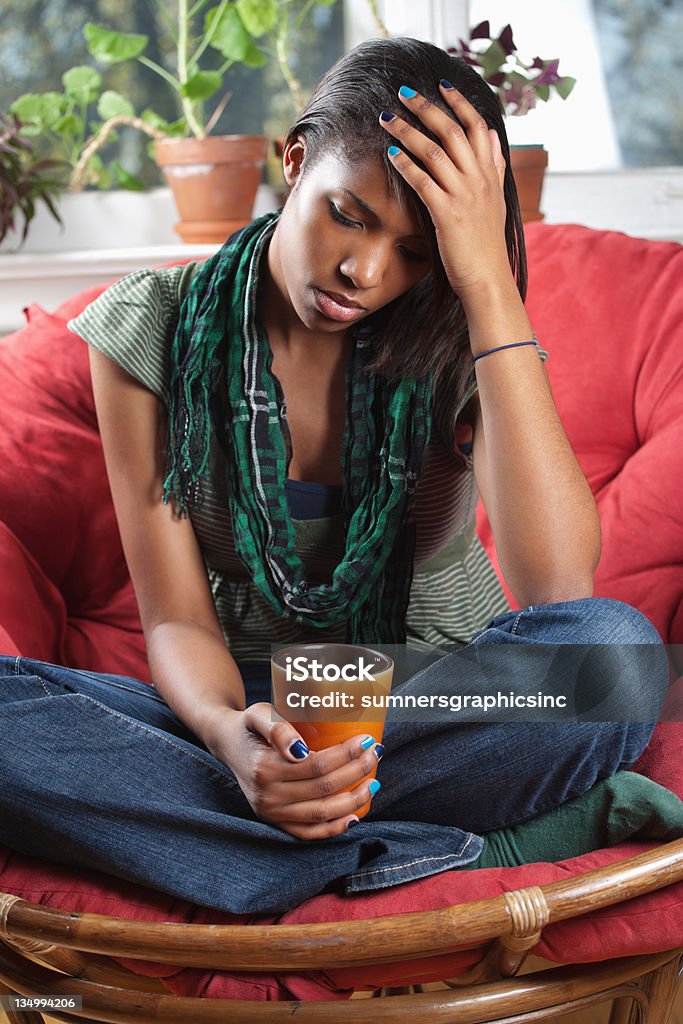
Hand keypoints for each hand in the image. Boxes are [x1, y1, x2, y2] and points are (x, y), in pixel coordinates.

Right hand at [209, 703, 381, 838]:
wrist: (228, 744)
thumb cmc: (249, 726)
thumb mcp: (258, 715)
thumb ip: (277, 728)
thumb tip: (299, 750)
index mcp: (264, 769)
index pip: (316, 765)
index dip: (346, 754)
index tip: (367, 739)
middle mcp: (267, 796)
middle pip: (324, 788)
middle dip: (357, 771)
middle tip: (376, 752)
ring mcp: (271, 814)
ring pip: (321, 814)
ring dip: (354, 800)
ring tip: (374, 782)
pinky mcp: (276, 823)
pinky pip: (309, 833)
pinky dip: (335, 828)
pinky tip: (355, 815)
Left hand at [380, 82, 511, 302]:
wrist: (488, 279)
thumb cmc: (486, 244)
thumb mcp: (497, 200)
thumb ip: (495, 166)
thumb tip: (493, 135)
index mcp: (490, 174)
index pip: (477, 126)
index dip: (459, 103)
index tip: (442, 85)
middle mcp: (479, 179)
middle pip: (451, 131)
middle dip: (426, 107)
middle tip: (403, 92)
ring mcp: (464, 196)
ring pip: (434, 152)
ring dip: (407, 131)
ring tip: (386, 118)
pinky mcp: (447, 214)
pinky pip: (423, 182)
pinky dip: (406, 164)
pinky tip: (391, 154)